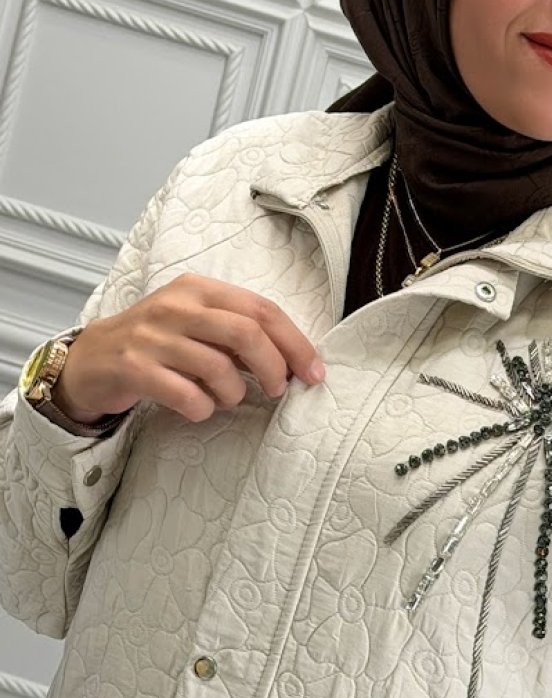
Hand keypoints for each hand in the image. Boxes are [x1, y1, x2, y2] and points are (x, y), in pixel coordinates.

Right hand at [54, 274, 325, 423]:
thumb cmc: (159, 343)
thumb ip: (239, 334)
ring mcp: (152, 336)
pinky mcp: (133, 367)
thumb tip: (294, 360)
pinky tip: (198, 408)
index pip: (261, 310)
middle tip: (277, 390)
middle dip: (274, 368)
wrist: (92, 359)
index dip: (295, 343)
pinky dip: (202, 409)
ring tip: (226, 398)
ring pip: (218, 367)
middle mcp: (176, 306)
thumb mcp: (197, 324)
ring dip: (234, 393)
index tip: (314, 372)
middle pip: (245, 334)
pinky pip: (186, 395)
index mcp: (199, 289)